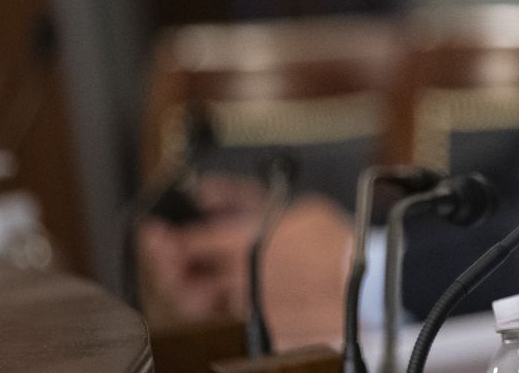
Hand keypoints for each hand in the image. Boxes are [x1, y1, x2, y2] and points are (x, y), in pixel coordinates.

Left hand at [136, 179, 352, 348]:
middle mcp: (238, 279)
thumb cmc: (333, 240)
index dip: (163, 238)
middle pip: (184, 279)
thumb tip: (205, 193)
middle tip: (162, 255)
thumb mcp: (290, 206)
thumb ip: (241, 199)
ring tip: (185, 281)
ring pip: (201, 304)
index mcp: (244, 245)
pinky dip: (217, 308)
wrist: (364, 280)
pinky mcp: (262, 325)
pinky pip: (228, 319)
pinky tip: (219, 299)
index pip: (188, 244)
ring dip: (186, 291)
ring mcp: (249, 306)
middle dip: (165, 267)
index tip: (153, 232)